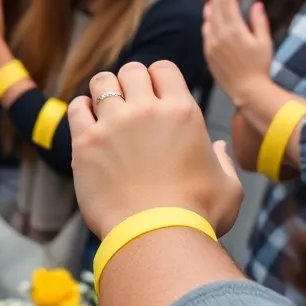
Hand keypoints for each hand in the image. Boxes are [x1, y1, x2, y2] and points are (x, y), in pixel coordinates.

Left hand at [69, 62, 242, 238]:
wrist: (156, 237)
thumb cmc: (197, 216)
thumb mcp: (228, 188)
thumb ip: (224, 162)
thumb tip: (218, 147)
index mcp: (183, 113)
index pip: (163, 68)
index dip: (157, 78)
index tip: (154, 94)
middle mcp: (146, 111)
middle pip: (131, 70)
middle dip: (131, 82)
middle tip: (130, 103)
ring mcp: (113, 124)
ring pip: (102, 82)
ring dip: (104, 91)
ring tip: (106, 109)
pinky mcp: (86, 143)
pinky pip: (76, 108)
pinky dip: (81, 109)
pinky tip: (88, 122)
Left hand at [202, 0, 272, 103]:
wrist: (246, 90)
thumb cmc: (260, 67)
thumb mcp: (264, 43)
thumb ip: (259, 22)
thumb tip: (255, 5)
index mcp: (235, 30)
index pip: (228, 2)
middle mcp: (220, 35)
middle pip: (217, 7)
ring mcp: (212, 44)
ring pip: (210, 18)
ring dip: (212, 4)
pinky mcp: (208, 53)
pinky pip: (206, 32)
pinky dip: (207, 20)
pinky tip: (209, 13)